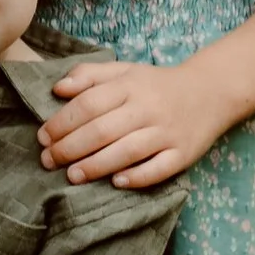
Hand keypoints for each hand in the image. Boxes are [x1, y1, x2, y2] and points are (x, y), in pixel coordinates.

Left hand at [38, 54, 229, 188]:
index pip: (89, 104)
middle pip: (103, 130)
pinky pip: (159, 169)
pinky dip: (137, 177)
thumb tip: (58, 89)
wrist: (212, 92)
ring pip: (127, 151)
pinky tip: (116, 183)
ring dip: (96, 165)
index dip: (62, 122)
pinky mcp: (183, 154)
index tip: (43, 137)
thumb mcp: (125, 71)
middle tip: (48, 160)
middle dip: (71, 147)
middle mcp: (148, 108)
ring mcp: (167, 132)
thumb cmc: (157, 85)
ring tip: (72, 176)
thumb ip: (90, 75)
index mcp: (131, 85)